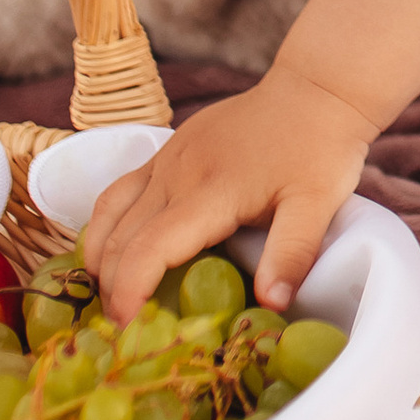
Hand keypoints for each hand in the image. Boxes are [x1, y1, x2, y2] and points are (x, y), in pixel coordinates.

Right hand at [81, 64, 375, 320]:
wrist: (315, 88)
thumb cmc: (318, 149)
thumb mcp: (317, 205)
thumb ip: (292, 255)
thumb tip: (271, 304)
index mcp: (209, 191)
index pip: (148, 250)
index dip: (129, 294)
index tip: (127, 330)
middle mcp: (176, 172)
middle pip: (121, 238)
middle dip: (112, 288)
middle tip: (121, 330)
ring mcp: (168, 157)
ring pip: (110, 212)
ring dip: (101, 257)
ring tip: (110, 296)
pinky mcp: (168, 148)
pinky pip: (120, 190)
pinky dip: (107, 225)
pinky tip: (113, 249)